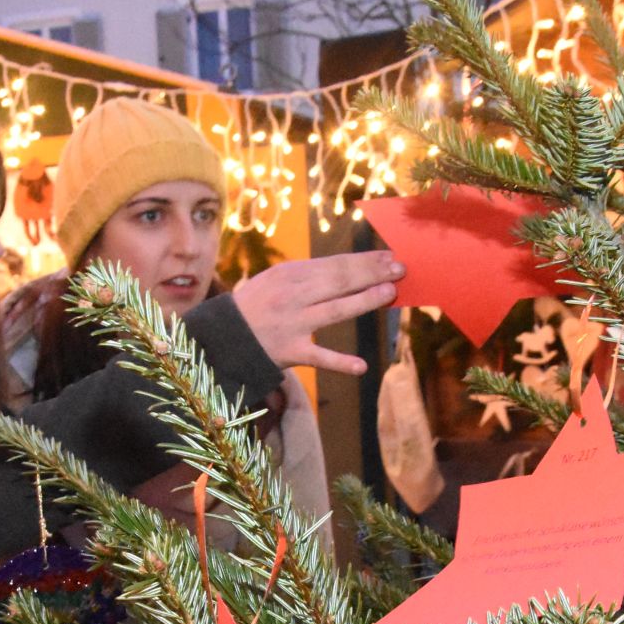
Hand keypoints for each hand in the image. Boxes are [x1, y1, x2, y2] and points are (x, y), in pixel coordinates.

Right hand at [230, 250, 403, 375]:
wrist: (223, 337)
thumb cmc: (257, 305)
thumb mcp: (278, 280)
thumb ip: (311, 276)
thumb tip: (354, 271)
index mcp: (290, 275)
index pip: (334, 264)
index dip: (364, 260)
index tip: (389, 256)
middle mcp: (293, 297)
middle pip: (338, 282)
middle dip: (371, 273)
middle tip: (400, 268)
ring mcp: (292, 325)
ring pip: (334, 311)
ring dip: (363, 301)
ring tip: (388, 293)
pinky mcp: (290, 352)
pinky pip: (318, 358)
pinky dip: (339, 363)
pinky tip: (362, 366)